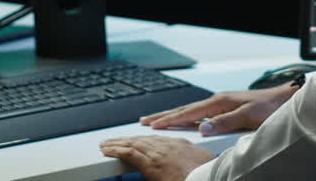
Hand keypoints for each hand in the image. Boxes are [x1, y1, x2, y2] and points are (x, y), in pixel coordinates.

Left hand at [100, 136, 214, 180]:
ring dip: (117, 143)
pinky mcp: (151, 163)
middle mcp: (168, 145)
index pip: (156, 139)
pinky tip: (107, 150)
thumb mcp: (202, 165)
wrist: (209, 179)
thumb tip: (189, 166)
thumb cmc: (207, 176)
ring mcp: (159, 153)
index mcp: (181, 145)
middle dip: (127, 139)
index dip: (143, 139)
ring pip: (133, 143)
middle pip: (142, 139)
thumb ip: (191, 162)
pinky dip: (116, 150)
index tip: (135, 140)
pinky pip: (129, 153)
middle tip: (114, 140)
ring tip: (106, 144)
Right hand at [139, 86, 295, 135]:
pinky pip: (199, 113)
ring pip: (190, 111)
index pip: (188, 113)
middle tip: (144, 121)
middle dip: (164, 116)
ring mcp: (221, 103)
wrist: (284, 100)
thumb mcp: (249, 116)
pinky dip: (186, 117)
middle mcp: (218, 100)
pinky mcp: (226, 107)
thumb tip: (202, 128)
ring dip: (173, 116)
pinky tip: (184, 120)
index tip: (153, 126)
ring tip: (157, 120)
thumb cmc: (270, 108)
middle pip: (185, 110)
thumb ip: (225, 122)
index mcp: (220, 102)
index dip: (169, 120)